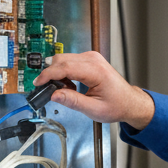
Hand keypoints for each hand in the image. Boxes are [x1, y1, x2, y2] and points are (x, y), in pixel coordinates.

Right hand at [33, 50, 154, 127]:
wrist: (129, 102)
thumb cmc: (117, 105)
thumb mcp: (93, 109)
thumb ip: (72, 101)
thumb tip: (54, 95)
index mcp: (96, 71)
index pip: (65, 67)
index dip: (48, 75)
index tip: (38, 83)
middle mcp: (93, 60)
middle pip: (61, 60)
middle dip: (50, 74)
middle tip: (47, 90)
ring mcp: (92, 58)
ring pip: (64, 59)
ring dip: (57, 73)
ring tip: (63, 90)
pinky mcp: (90, 60)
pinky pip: (70, 61)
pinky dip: (64, 72)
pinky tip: (69, 85)